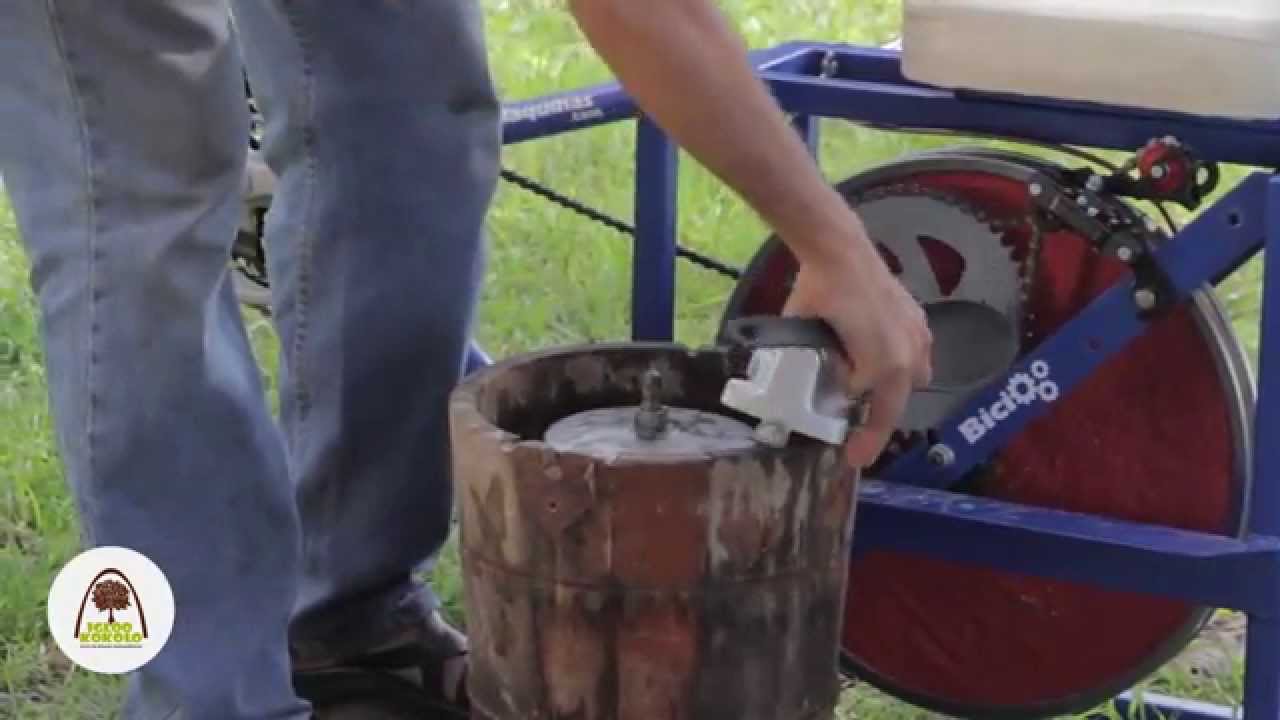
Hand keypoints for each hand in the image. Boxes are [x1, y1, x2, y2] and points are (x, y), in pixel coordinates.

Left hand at [782, 216, 932, 467]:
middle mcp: (909, 355)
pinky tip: (885, 369)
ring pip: (911, 381)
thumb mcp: (809, 338)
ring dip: (892, 396)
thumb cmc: (819, 293)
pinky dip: (901, 369)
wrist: (841, 251)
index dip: (864, 440)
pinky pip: (917, 357)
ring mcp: (918, 336)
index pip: (874, 414)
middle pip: (895, 403)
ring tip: (870, 408)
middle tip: (860, 447)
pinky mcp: (919, 320)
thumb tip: (822, 388)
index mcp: (883, 364)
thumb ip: (819, 368)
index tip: (853, 460)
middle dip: (878, 426)